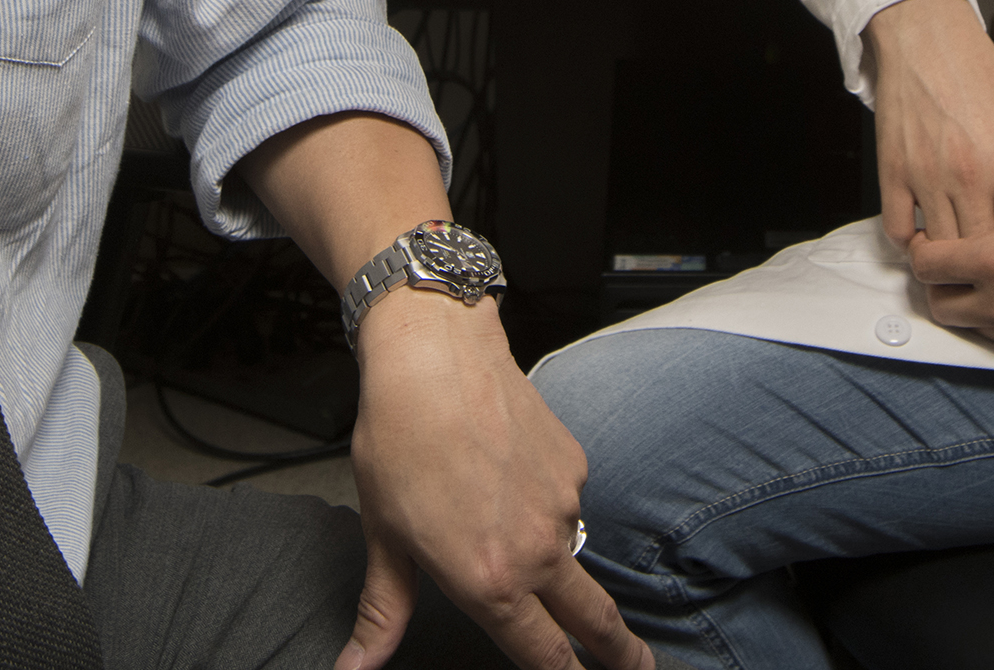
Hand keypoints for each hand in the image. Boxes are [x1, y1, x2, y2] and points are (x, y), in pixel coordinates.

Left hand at [336, 291, 650, 669]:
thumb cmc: (400, 439)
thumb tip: (356, 665)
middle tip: (637, 669)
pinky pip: (565, 501)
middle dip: (623, 655)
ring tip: (493, 513)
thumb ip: (384, 612)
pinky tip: (506, 474)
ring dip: (552, 558)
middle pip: (597, 622)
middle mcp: (537, 551)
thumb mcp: (382, 536)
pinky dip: (543, 502)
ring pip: (569, 552)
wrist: (434, 354)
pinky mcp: (574, 465)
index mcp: (490, 582)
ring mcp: (564, 505)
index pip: (545, 657)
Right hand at [863, 0, 993, 243]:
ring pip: (939, 247)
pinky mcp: (893, 171)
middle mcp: (972, 177)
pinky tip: (918, 233)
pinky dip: (907, 241)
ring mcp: (929, 176)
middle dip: (981, 262)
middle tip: (979, 264)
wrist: (929, 40)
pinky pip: (897, 229)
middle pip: (980, 250)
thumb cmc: (976, 74)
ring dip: (945, 255)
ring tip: (950, 255)